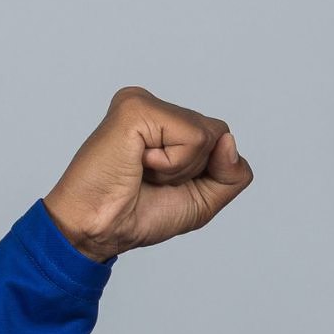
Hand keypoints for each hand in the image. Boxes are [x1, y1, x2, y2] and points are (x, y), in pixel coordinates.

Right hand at [43, 86, 253, 262]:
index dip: (207, 173)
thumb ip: (232, 173)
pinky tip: (139, 163)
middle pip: (220, 134)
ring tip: (144, 171)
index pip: (221, 139)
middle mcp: (155, 107)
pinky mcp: (136, 107)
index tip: (165, 184)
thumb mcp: (205, 199)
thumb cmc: (141, 214)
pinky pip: (193, 137)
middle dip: (197, 170)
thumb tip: (229, 139)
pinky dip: (173, 164)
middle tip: (152, 179)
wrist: (102, 230)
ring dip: (183, 169)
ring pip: (210, 135)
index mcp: (166, 123)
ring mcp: (143, 103)